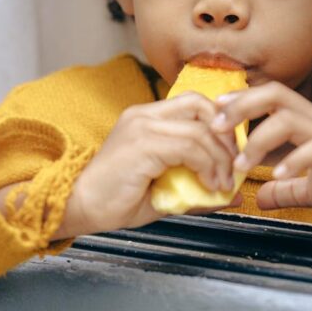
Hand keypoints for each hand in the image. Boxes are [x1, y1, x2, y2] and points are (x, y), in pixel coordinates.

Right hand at [65, 93, 239, 235]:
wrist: (77, 207)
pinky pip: (189, 148)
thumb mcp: (165, 190)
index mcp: (146, 118)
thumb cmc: (115, 200)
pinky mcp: (142, 144)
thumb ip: (198, 187)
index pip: (194, 103)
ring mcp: (142, 127)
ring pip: (200, 130)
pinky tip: (209, 185)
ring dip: (220, 159)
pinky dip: (207, 167)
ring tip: (223, 184)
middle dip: (226, 137)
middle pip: (201, 106)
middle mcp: (144, 115)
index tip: (231, 156)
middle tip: (234, 167)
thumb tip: (234, 194)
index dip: (220, 126)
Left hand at [210, 81, 311, 214]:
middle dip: (242, 106)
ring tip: (241, 163)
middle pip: (275, 95)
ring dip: (258, 139)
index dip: (242, 99)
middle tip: (216, 126)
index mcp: (307, 122)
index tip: (215, 110)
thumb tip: (260, 198)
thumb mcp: (311, 189)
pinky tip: (276, 176)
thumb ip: (285, 190)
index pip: (270, 96)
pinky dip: (292, 161)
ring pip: (288, 119)